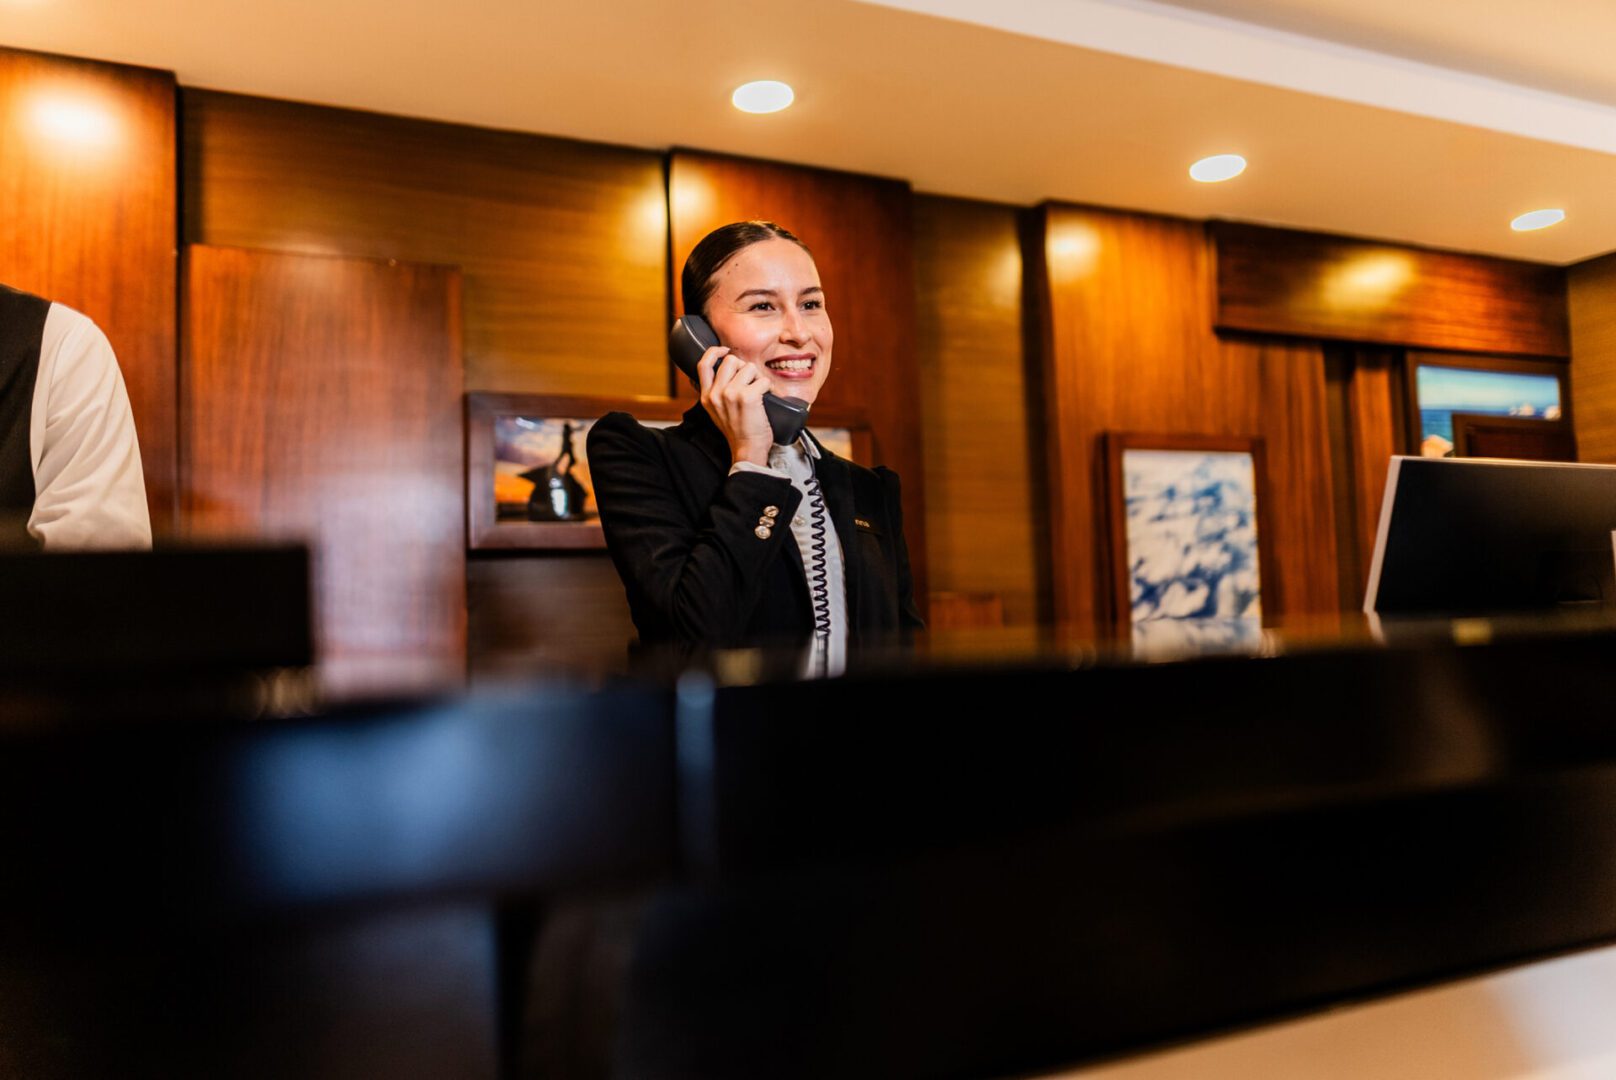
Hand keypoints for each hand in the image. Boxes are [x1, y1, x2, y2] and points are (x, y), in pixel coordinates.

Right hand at [698, 347, 772, 466]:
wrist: (747, 449)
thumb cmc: (737, 431)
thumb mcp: (717, 411)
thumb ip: (716, 392)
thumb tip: (726, 372)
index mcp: (706, 396)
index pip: (703, 364)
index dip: (714, 352)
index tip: (725, 350)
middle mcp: (716, 393)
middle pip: (731, 361)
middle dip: (744, 368)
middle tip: (750, 382)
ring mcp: (730, 394)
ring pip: (749, 368)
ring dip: (757, 378)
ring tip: (758, 393)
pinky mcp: (747, 397)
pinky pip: (763, 380)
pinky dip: (768, 387)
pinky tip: (765, 398)